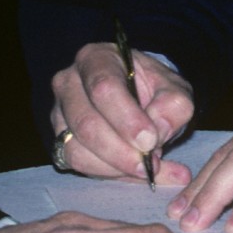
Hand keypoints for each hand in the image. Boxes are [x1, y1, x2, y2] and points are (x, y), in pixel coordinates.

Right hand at [49, 42, 195, 187]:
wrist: (140, 98)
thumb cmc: (154, 89)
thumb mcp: (174, 90)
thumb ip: (173, 106)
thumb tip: (156, 134)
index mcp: (96, 58)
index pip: (104, 88)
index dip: (126, 118)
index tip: (150, 141)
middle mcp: (69, 82)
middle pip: (86, 123)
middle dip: (120, 151)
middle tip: (149, 165)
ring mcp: (58, 112)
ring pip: (76, 149)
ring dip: (114, 167)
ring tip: (146, 169)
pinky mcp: (57, 139)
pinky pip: (75, 164)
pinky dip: (107, 174)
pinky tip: (132, 173)